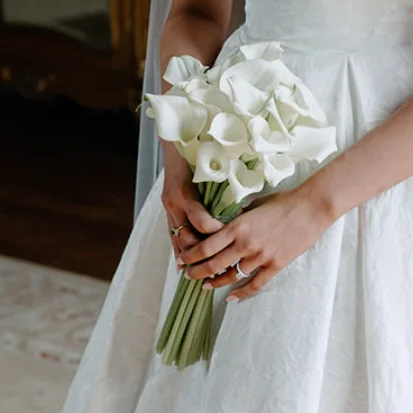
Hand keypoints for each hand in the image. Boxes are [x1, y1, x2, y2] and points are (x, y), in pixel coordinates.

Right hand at [161, 145, 223, 262]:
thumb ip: (225, 186)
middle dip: (201, 252)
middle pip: (187, 235)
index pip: (201, 221)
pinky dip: (178, 249)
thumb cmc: (201, 151)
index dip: (215, 231)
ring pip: (177, 238)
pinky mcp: (167, 208)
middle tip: (218, 265)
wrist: (178, 141)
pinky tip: (182, 265)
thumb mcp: (213, 168)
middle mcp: (174, 202)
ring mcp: (168, 206)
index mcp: (185, 192)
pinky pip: (171, 234)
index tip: (229, 237)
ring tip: (202, 272)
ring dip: (189, 256)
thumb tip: (245, 207)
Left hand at [178, 178, 335, 302]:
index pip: (206, 246)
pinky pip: (255, 284)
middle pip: (213, 264)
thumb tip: (226, 223)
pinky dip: (242, 293)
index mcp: (237, 226)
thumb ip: (238, 217)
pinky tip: (231, 298)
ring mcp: (261, 256)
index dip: (191, 256)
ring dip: (216, 283)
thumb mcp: (254, 205)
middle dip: (197, 272)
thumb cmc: (284, 201)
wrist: (311, 208)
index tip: (182, 260)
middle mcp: (245, 244)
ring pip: (231, 276)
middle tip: (188, 276)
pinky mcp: (276, 265)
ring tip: (206, 286)